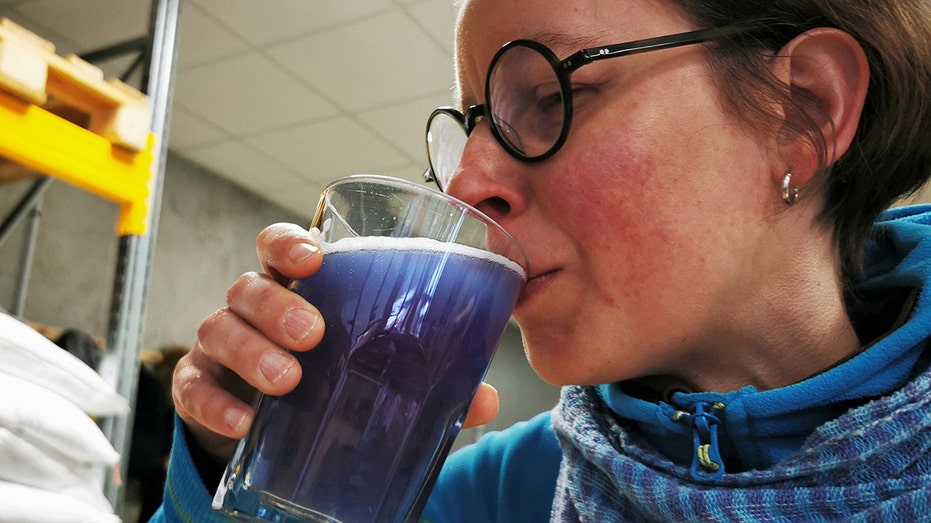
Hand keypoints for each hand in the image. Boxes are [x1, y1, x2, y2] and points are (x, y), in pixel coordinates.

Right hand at [172, 223, 499, 461]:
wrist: (274, 429)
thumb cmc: (330, 377)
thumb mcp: (374, 370)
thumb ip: (427, 378)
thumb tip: (485, 399)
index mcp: (298, 290)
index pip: (282, 247)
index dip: (289, 243)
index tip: (313, 258)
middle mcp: (254, 309)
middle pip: (248, 285)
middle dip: (277, 304)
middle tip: (313, 334)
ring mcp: (222, 346)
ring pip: (219, 328)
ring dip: (252, 351)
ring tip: (288, 382)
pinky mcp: (201, 387)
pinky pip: (193, 387)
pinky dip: (215, 403)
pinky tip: (244, 424)